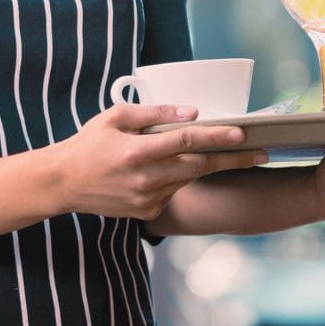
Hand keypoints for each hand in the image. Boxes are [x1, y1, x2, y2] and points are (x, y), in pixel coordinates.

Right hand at [47, 103, 267, 220]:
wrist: (64, 182)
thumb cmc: (89, 143)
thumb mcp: (115, 117)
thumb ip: (153, 114)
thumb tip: (190, 112)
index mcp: (136, 152)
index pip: (186, 141)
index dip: (216, 136)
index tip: (241, 133)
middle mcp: (144, 179)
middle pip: (199, 167)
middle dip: (232, 159)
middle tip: (260, 152)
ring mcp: (147, 200)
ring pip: (188, 180)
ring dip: (208, 166)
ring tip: (231, 154)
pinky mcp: (147, 212)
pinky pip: (174, 191)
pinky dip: (181, 178)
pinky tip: (177, 168)